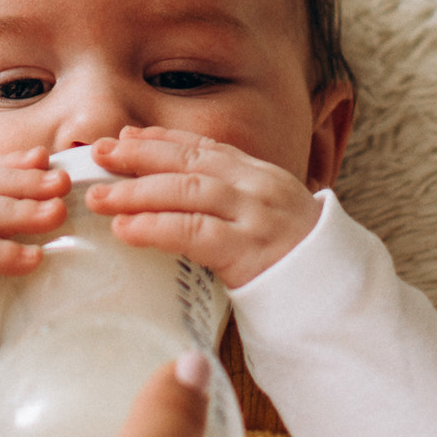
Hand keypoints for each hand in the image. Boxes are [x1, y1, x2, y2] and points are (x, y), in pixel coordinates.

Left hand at [86, 126, 322, 288]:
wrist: (337, 299)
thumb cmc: (296, 266)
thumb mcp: (269, 220)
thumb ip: (232, 203)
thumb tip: (177, 195)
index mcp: (263, 176)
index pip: (207, 147)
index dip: (163, 140)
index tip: (127, 136)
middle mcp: (260, 187)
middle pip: (190, 161)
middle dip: (140, 155)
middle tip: (98, 155)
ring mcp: (256, 217)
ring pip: (187, 190)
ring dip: (136, 191)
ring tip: (99, 196)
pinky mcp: (249, 251)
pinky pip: (192, 232)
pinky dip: (154, 227)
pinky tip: (125, 229)